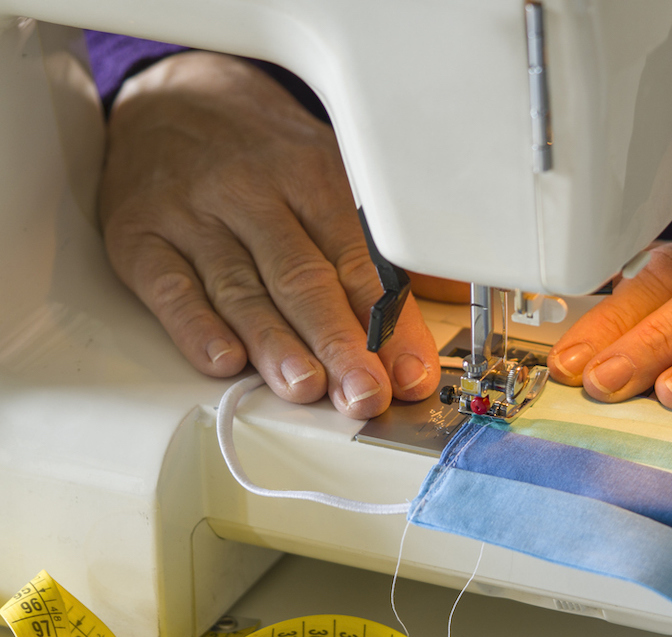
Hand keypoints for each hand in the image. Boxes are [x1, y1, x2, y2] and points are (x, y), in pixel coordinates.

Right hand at [99, 51, 440, 417]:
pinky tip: (224, 360)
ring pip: (240, 289)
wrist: (172, 99)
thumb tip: (421, 329)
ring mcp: (193, 216)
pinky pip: (170, 288)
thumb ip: (368, 256)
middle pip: (302, 279)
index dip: (385, 325)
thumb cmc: (262, 156)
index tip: (407, 373)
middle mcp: (252, 194)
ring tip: (306, 387)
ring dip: (276, 345)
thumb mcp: (326, 179)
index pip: (356, 261)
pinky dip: (196, 328)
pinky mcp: (140, 237)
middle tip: (363, 393)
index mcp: (312, 178)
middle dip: (338, 343)